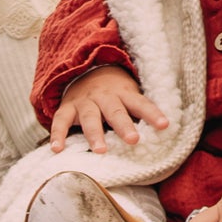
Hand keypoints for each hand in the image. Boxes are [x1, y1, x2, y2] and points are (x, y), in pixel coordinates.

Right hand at [47, 66, 170, 153]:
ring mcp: (85, 102)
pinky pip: (60, 121)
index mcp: (123, 93)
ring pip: (90, 117)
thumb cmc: (113, 92)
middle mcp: (104, 96)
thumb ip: (138, 112)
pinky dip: (57, 135)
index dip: (153, 114)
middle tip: (134, 140)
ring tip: (101, 151)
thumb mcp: (128, 95)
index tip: (164, 125)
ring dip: (95, 134)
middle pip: (115, 111)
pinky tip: (57, 149)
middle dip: (124, 125)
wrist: (84, 70)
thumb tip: (163, 134)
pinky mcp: (67, 108)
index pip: (141, 103)